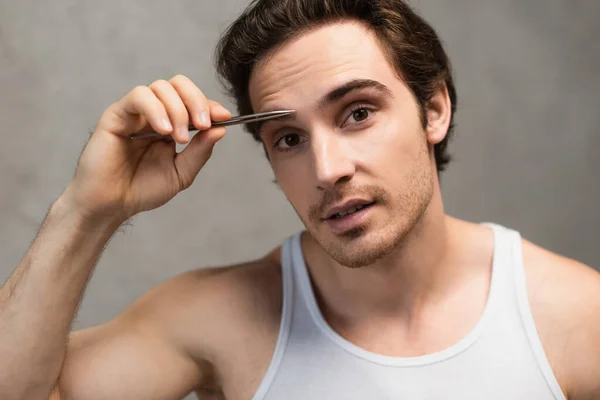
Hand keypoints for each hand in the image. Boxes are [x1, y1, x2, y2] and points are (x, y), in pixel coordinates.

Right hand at [62, 74, 230, 224]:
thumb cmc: (141, 190)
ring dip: (177, 109)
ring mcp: (135, 112)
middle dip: (196, 101)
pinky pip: (138, 96)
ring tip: (178, 137)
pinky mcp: (116, 114)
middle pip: (179, 85)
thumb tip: (220, 129)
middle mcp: (154, 114)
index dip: (210, 105)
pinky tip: (163, 131)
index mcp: (171, 125)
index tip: (223, 117)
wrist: (112, 205)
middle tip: (202, 125)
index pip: (193, 102)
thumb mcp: (181, 173)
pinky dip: (156, 109)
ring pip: (160, 87)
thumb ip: (200, 151)